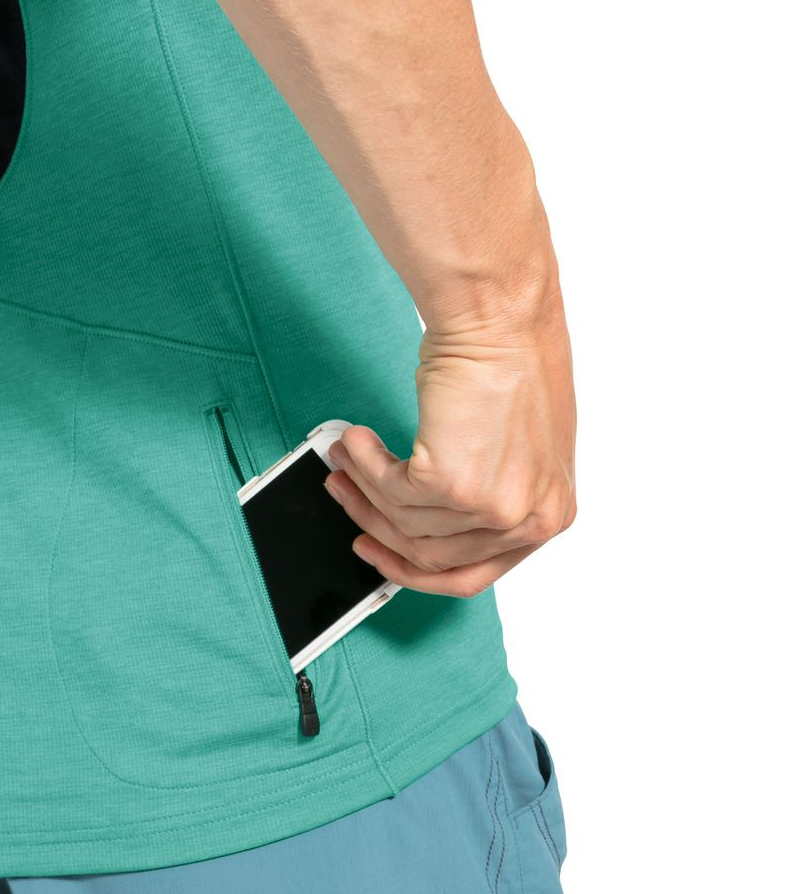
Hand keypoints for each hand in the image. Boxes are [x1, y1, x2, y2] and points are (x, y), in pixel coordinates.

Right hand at [325, 306, 575, 597]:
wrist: (501, 319)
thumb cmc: (511, 361)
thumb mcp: (518, 447)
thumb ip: (486, 492)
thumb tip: (423, 513)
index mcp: (548, 516)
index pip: (473, 573)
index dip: (417, 569)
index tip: (385, 551)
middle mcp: (527, 519)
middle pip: (432, 557)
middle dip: (378, 528)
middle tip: (349, 499)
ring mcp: (492, 507)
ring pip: (404, 524)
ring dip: (363, 491)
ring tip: (345, 461)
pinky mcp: (454, 484)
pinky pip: (389, 490)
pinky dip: (363, 465)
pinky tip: (357, 442)